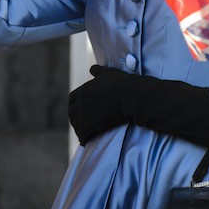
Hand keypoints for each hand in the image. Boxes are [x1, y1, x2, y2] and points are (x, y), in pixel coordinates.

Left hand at [67, 66, 208, 148]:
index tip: (85, 110)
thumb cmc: (127, 85)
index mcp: (85, 88)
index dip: (78, 105)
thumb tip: (92, 68)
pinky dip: (84, 137)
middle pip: (72, 112)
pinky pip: (83, 134)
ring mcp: (84, 113)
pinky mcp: (90, 125)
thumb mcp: (111, 75)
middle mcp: (81, 100)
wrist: (136, 98)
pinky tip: (88, 140)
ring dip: (80, 129)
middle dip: (77, 118)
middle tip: (85, 124)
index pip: (73, 99)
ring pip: (77, 124)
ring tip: (87, 134)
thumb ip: (100, 72)